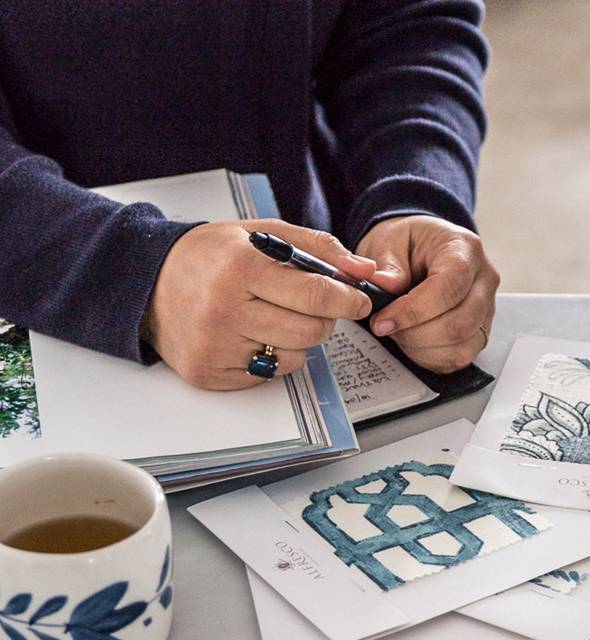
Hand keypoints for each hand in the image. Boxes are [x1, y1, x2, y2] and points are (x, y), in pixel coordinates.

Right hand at [145, 220, 376, 389]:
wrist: (147, 282)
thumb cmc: (210, 256)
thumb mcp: (262, 235)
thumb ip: (318, 248)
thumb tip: (364, 271)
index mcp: (240, 268)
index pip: (315, 295)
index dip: (347, 300)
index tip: (360, 300)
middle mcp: (224, 310)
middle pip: (310, 331)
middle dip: (324, 319)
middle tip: (312, 306)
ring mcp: (214, 346)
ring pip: (295, 358)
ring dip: (299, 340)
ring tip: (274, 317)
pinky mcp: (208, 374)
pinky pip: (268, 376)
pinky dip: (272, 357)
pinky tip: (251, 334)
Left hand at [356, 215, 498, 372]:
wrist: (419, 250)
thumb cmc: (408, 244)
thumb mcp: (389, 242)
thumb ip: (388, 266)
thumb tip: (385, 287)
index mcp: (465, 249)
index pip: (449, 288)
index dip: (414, 311)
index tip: (383, 321)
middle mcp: (484, 280)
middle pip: (460, 323)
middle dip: (415, 334)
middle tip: (385, 327)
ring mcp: (486, 309)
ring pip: (461, 345)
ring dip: (421, 348)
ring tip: (398, 332)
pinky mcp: (479, 331)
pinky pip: (460, 357)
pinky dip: (430, 357)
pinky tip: (412, 342)